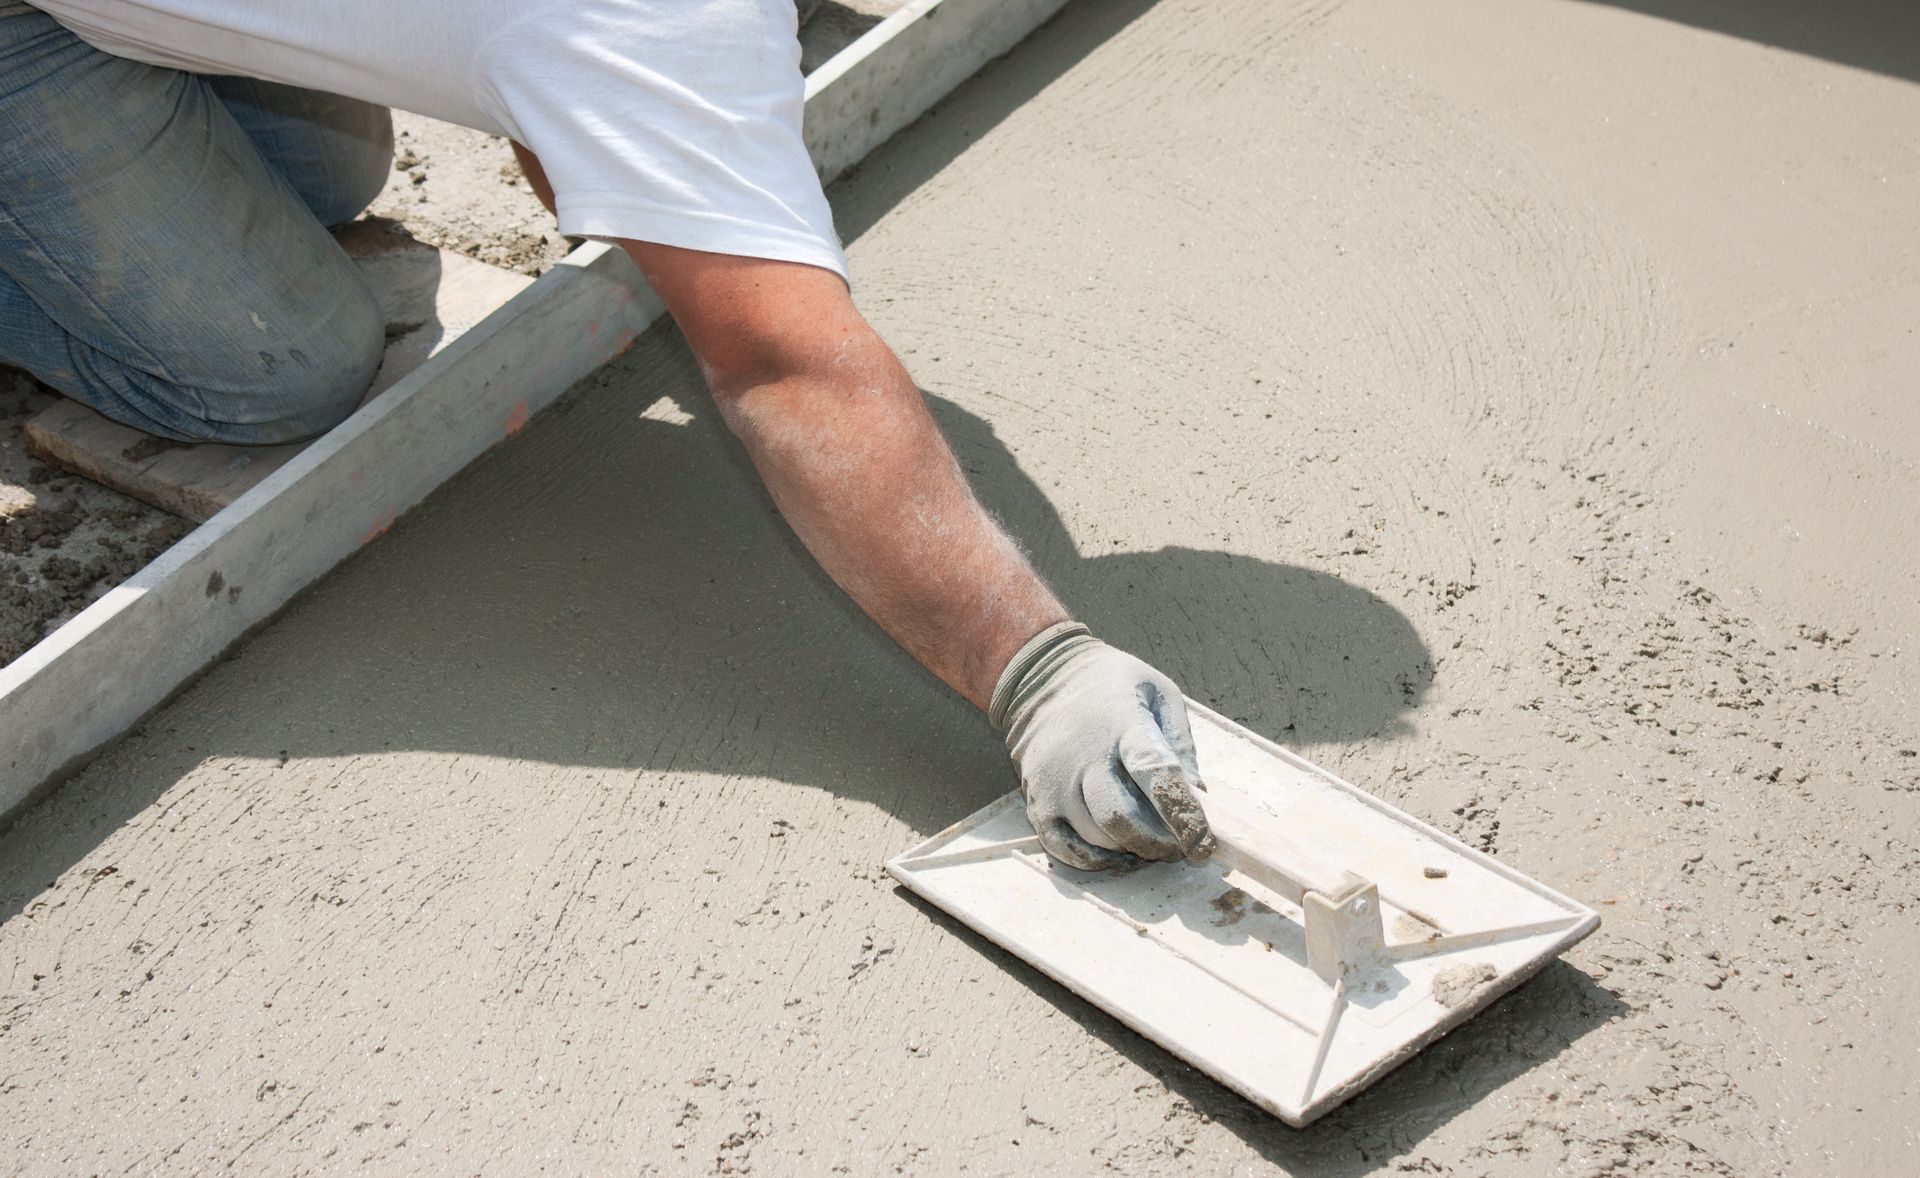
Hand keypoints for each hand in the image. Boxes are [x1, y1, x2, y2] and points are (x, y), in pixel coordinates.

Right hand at [991, 623, 1214, 869]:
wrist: (1040, 678)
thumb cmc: (1111, 686)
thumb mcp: (1158, 692)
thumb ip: (1180, 742)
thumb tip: (1197, 795)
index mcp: (1122, 724)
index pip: (1155, 774)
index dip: (1183, 814)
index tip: (1204, 842)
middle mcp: (1084, 756)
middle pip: (1121, 817)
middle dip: (1158, 843)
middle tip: (1179, 847)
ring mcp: (1056, 782)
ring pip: (1096, 838)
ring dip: (1132, 851)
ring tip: (1152, 843)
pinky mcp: (1037, 801)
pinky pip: (1065, 849)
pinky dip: (1097, 862)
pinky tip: (1119, 854)